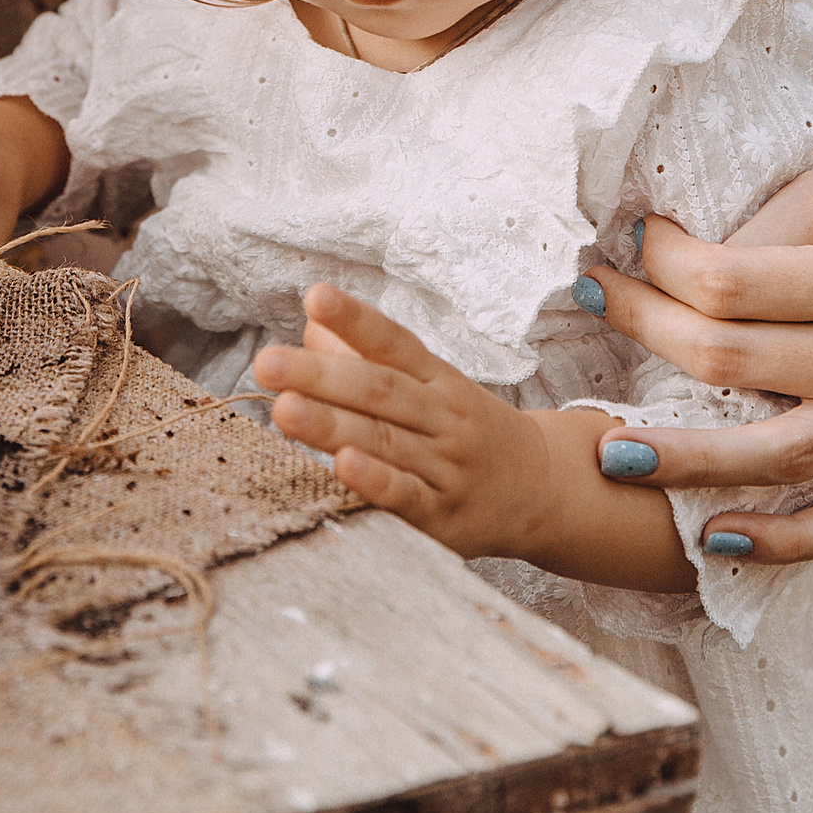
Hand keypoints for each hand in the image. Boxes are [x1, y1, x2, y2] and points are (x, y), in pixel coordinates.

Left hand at [254, 284, 539, 561]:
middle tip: (268, 362)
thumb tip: (313, 327)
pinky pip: (408, 497)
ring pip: (386, 440)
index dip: (356, 318)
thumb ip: (369, 357)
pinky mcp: (444, 515)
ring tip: (285, 407)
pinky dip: (376, 482)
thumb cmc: (468, 432)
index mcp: (438, 379)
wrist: (544, 490)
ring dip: (332, 424)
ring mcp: (447, 467)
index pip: (394, 342)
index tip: (316, 297)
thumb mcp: (431, 387)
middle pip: (380, 390)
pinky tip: (342, 466)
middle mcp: (445, 418)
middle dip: (320, 375)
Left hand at [577, 170, 812, 563]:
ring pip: (773, 455)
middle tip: (592, 300)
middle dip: (645, 329)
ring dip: (684, 458)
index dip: (664, 265)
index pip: (733, 285)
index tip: (630, 244)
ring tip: (609, 452)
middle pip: (733, 362)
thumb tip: (669, 262)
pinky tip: (710, 537)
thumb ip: (763, 226)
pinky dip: (777, 543)